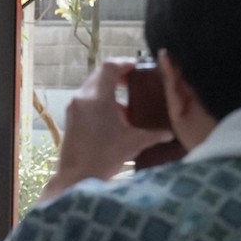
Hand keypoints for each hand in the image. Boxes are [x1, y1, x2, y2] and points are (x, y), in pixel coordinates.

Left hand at [40, 58, 172, 204]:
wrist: (77, 178)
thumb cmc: (105, 157)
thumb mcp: (133, 143)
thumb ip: (154, 134)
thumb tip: (170, 133)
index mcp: (98, 97)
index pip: (109, 67)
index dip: (124, 63)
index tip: (137, 67)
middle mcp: (83, 98)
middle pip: (99, 75)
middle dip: (117, 77)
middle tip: (134, 83)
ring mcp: (74, 108)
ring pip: (92, 88)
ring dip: (109, 92)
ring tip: (127, 106)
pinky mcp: (70, 119)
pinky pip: (86, 101)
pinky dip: (100, 103)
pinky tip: (114, 120)